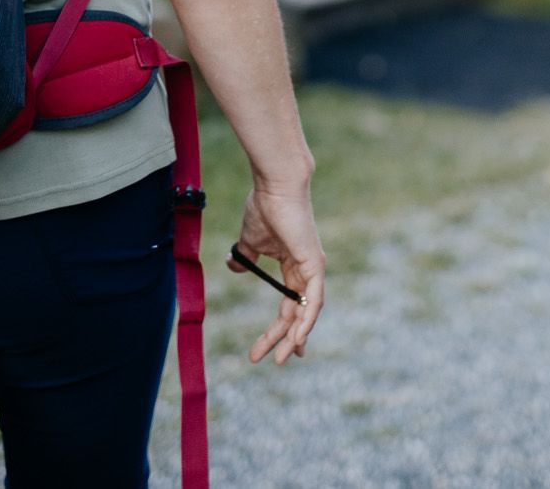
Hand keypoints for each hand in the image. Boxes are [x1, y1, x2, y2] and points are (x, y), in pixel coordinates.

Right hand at [229, 183, 324, 363]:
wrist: (274, 187)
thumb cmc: (265, 207)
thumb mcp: (250, 240)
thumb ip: (245, 257)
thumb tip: (234, 266)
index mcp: (294, 266)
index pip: (291, 304)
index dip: (282, 328)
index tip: (272, 349)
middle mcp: (307, 271)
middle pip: (298, 313)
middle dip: (285, 339)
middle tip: (275, 361)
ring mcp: (313, 269)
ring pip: (308, 312)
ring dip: (295, 337)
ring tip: (282, 358)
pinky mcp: (315, 265)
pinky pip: (314, 300)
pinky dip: (307, 321)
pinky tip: (298, 339)